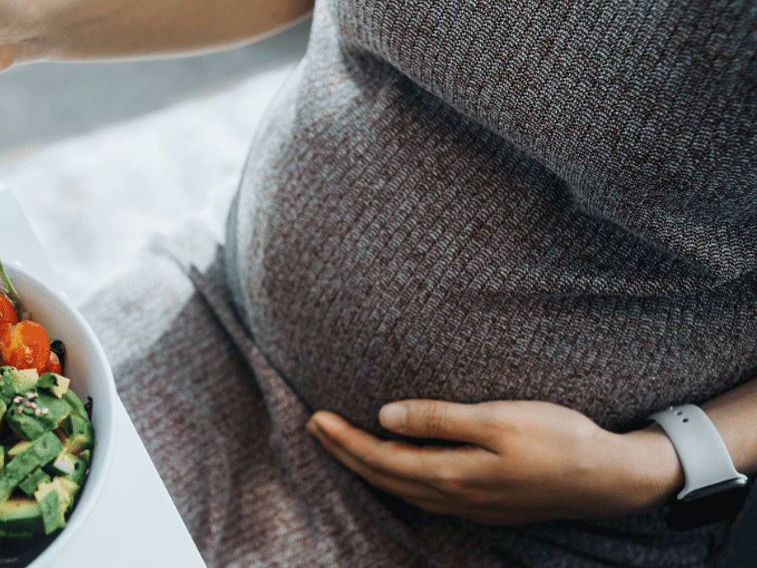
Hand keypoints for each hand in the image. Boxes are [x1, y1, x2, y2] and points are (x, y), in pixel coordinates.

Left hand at [306, 400, 682, 524]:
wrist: (609, 479)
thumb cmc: (557, 440)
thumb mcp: (498, 419)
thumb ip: (439, 418)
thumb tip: (384, 417)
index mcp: (451, 475)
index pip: (380, 459)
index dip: (344, 441)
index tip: (315, 419)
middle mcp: (453, 498)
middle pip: (383, 477)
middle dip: (345, 453)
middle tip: (315, 427)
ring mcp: (469, 507)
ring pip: (401, 490)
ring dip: (367, 466)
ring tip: (342, 444)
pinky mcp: (484, 506)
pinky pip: (423, 495)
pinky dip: (396, 478)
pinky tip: (394, 465)